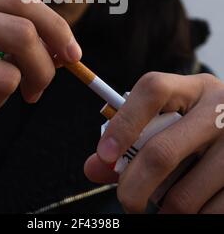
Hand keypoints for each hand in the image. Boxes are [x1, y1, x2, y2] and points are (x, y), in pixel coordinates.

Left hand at [84, 71, 223, 212]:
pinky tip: (190, 208)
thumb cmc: (199, 128)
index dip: (123, 123)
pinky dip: (190, 218)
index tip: (104, 155)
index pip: (153, 90)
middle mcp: (220, 110)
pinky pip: (209, 214)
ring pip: (182, 197)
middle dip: (132, 187)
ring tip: (162, 206)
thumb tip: (94, 167)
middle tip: (127, 200)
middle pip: (161, 152)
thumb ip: (133, 139)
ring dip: (162, 211)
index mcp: (195, 88)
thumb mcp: (174, 119)